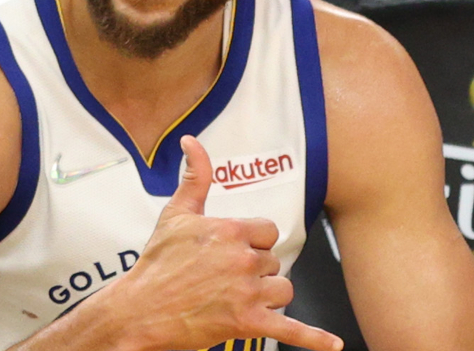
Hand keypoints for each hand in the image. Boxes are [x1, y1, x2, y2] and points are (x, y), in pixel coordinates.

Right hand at [103, 136, 342, 350]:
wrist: (140, 308)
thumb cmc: (157, 263)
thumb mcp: (175, 214)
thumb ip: (194, 177)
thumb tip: (192, 142)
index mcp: (230, 230)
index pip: (268, 232)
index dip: (253, 242)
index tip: (233, 251)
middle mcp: (243, 259)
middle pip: (274, 263)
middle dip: (254, 271)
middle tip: (222, 278)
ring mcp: (248, 292)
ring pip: (283, 290)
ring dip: (267, 296)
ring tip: (237, 298)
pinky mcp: (249, 323)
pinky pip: (292, 329)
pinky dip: (314, 338)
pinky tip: (333, 345)